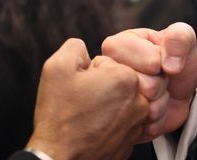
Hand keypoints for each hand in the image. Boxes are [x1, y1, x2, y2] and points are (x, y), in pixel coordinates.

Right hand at [27, 38, 147, 159]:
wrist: (59, 159)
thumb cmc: (60, 118)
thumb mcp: (58, 67)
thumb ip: (75, 47)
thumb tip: (83, 48)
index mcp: (125, 78)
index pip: (109, 62)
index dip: (90, 72)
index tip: (81, 86)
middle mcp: (138, 101)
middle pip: (119, 81)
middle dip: (102, 87)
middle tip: (84, 100)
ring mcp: (137, 124)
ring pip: (123, 102)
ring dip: (108, 106)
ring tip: (88, 116)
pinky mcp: (132, 142)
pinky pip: (124, 124)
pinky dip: (111, 124)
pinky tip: (93, 129)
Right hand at [102, 22, 196, 140]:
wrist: (178, 92)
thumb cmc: (175, 61)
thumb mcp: (184, 40)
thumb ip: (179, 37)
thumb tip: (168, 64)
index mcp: (117, 45)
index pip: (150, 62)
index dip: (162, 65)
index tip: (159, 60)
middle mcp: (107, 71)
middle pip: (145, 87)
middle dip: (160, 85)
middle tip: (157, 77)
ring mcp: (110, 99)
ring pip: (144, 109)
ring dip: (159, 103)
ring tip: (154, 92)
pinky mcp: (117, 122)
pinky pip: (143, 128)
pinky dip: (155, 121)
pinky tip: (150, 109)